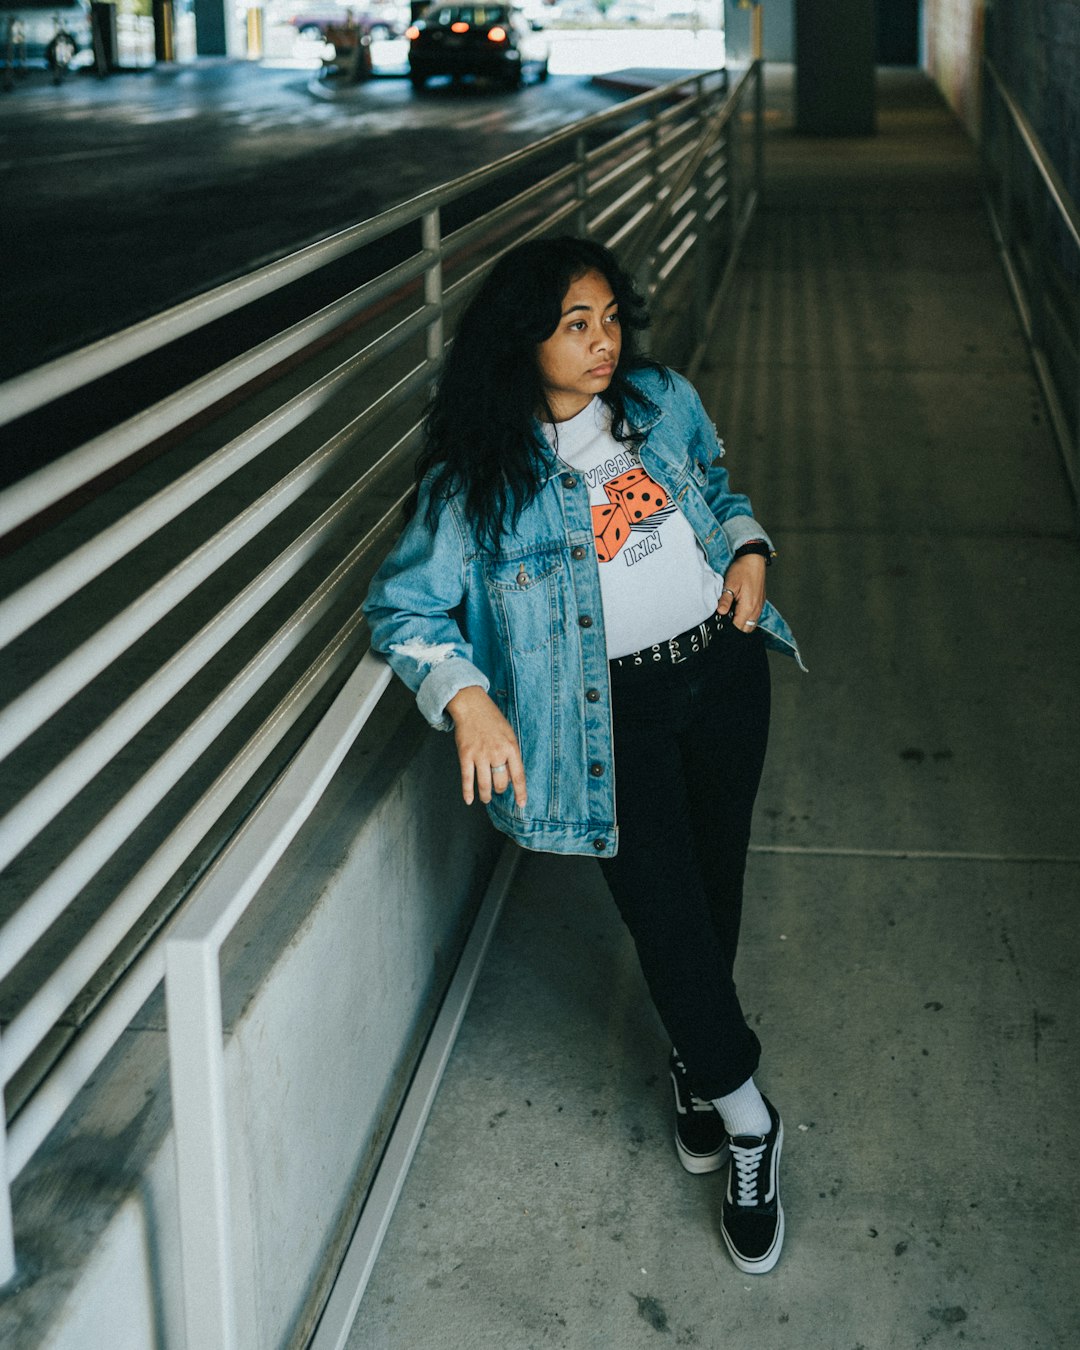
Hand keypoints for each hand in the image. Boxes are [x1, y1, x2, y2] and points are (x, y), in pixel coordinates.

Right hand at [446, 685, 526, 807]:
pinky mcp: (465, 755)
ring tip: (486, 798)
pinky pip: (467, 779)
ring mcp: (480, 755)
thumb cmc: (492, 720)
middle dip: (500, 790)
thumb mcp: (509, 734)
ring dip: (486, 795)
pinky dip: (468, 792)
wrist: (472, 706)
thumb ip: (511, 754)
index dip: (520, 792)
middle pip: (500, 782)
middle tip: (498, 790)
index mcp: (511, 748)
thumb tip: (510, 776)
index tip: (521, 804)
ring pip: (484, 784)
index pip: (518, 776)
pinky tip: (469, 800)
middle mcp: (497, 753)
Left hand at [716, 553, 765, 633]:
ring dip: (742, 623)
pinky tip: (739, 610)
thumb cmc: (743, 570)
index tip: (721, 623)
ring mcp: (759, 606)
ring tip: (732, 615)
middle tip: (726, 619)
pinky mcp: (760, 603)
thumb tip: (720, 612)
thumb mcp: (730, 584)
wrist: (754, 559)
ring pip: (751, 624)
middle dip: (735, 627)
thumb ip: (725, 600)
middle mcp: (756, 609)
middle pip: (745, 629)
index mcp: (748, 607)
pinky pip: (754, 617)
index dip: (728, 627)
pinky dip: (747, 618)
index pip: (738, 627)